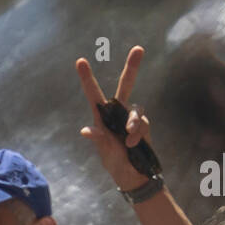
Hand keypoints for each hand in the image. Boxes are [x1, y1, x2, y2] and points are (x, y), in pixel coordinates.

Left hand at [75, 46, 151, 189]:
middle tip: (139, 49)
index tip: (80, 60)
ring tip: (129, 141)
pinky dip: (138, 133)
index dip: (87, 77)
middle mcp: (117, 112)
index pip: (93, 93)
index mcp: (101, 116)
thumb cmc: (114, 162)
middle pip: (126, 85)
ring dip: (132, 125)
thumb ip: (98, 139)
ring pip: (135, 111)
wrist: (133, 175)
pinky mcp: (144, 126)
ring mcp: (132, 118)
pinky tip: (133, 145)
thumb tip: (86, 130)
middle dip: (133, 67)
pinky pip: (143, 123)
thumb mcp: (104, 152)